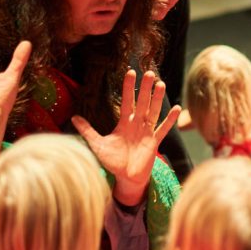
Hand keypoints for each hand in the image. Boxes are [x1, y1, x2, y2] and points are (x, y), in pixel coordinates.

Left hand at [72, 70, 179, 205]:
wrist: (126, 177)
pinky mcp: (154, 142)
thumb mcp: (98, 145)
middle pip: (142, 102)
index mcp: (124, 123)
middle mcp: (137, 124)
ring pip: (153, 112)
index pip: (126, 101)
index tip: (130, 72)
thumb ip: (88, 131)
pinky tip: (177, 108)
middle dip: (145, 88)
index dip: (128, 87)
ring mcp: (147, 132)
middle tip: (149, 72)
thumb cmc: (112, 161)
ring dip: (157, 99)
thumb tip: (73, 117)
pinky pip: (163, 129)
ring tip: (161, 84)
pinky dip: (170, 120)